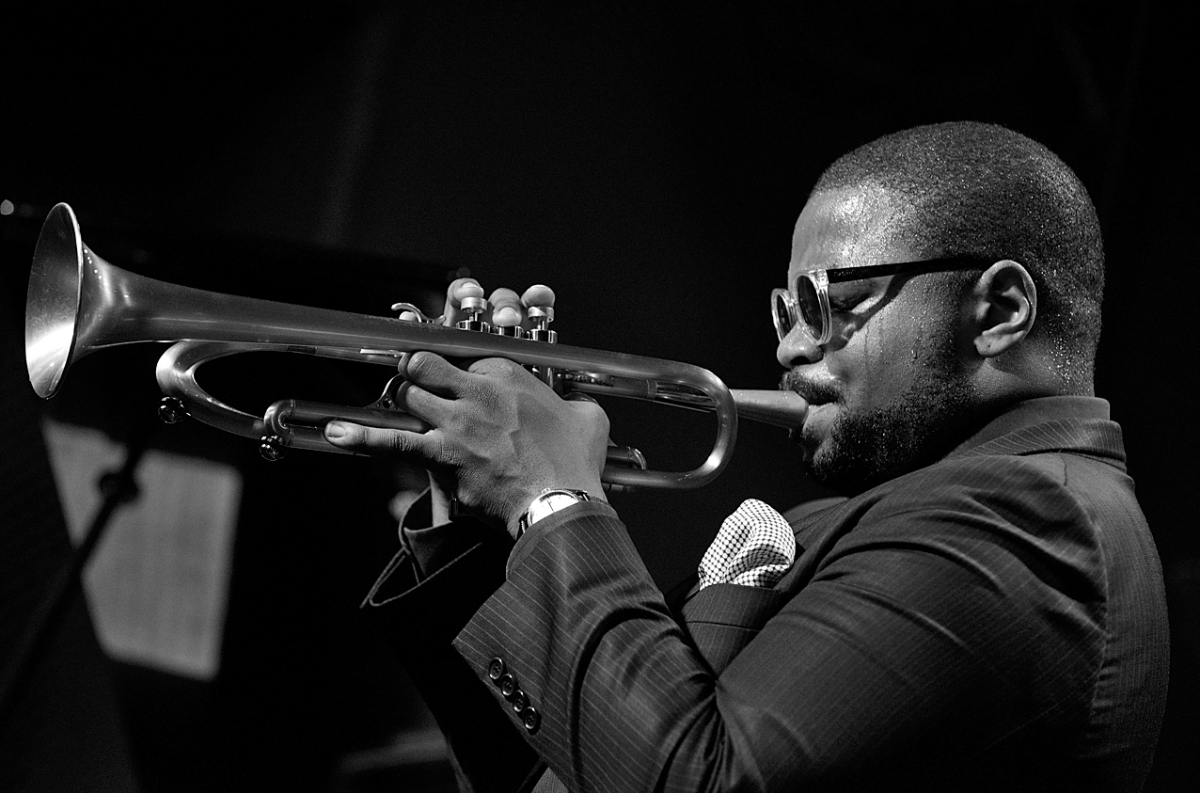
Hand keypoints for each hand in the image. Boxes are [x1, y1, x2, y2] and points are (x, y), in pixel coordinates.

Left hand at [332, 279, 608, 536]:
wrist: (559, 503)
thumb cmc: (575, 463)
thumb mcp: (589, 419)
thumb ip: (578, 405)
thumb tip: (581, 407)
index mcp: (508, 374)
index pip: (465, 355)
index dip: (456, 370)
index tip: (455, 380)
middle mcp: (477, 390)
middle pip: (425, 365)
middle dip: (416, 371)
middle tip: (416, 381)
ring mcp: (455, 422)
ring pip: (407, 395)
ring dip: (402, 402)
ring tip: (401, 407)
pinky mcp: (440, 455)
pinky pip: (393, 441)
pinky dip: (362, 438)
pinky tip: (336, 433)